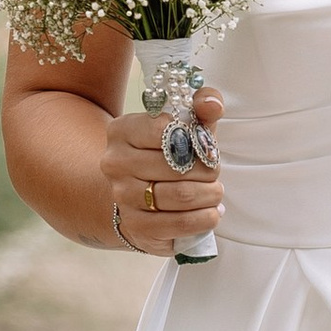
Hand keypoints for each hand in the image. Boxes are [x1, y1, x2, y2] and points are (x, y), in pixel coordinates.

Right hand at [101, 91, 223, 252]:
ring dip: (210, 194)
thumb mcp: (184, 123)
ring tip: (215, 192)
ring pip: (181, 195)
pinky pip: (180, 224)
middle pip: (177, 165)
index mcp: (122, 131)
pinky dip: (205, 218)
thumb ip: (202, 105)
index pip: (165, 128)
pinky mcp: (137, 226)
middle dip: (208, 170)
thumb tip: (211, 104)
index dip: (194, 138)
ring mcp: (123, 196)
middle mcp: (115, 163)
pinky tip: (211, 212)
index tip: (204, 146)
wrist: (139, 196)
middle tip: (214, 173)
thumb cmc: (168, 154)